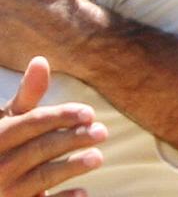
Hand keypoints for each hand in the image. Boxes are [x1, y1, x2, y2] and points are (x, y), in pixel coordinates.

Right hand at [0, 57, 106, 196]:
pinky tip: (83, 193)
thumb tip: (41, 60)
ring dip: (70, 167)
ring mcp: (5, 190)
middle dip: (72, 139)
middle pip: (39, 149)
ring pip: (41, 177)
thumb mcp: (9, 121)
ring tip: (98, 157)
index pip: (30, 123)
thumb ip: (27, 96)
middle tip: (103, 132)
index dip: (60, 116)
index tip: (89, 113)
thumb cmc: (2, 146)